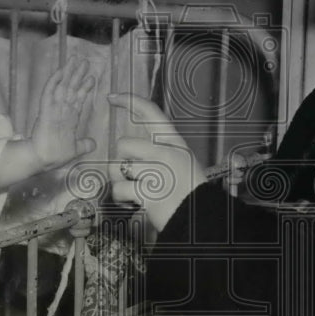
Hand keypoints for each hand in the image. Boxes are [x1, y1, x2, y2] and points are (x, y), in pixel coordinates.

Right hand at [30, 56, 96, 168]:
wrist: (42, 159)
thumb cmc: (56, 155)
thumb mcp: (75, 149)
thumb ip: (83, 144)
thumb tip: (93, 144)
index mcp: (68, 118)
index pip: (78, 99)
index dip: (85, 88)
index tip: (92, 78)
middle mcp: (61, 110)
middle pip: (71, 88)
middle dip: (78, 74)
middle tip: (85, 61)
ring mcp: (53, 108)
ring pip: (62, 86)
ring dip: (69, 72)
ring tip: (76, 60)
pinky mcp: (45, 110)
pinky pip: (49, 92)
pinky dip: (55, 81)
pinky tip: (60, 71)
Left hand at [107, 93, 206, 232]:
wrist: (203, 218)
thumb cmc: (190, 191)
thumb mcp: (183, 161)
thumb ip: (161, 150)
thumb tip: (130, 146)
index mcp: (174, 142)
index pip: (150, 112)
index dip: (129, 101)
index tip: (112, 97)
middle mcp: (166, 153)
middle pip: (124, 144)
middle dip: (121, 161)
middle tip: (131, 175)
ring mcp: (157, 172)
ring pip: (118, 168)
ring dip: (120, 181)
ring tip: (133, 190)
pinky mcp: (148, 193)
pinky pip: (119, 190)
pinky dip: (121, 198)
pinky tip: (132, 202)